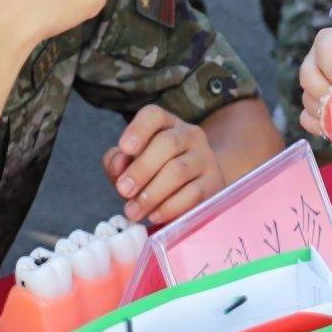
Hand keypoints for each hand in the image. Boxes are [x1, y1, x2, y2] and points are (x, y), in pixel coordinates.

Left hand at [102, 104, 225, 224]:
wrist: (198, 184)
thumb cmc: (155, 171)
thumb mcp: (132, 162)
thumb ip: (118, 162)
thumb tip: (118, 166)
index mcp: (166, 124)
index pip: (154, 115)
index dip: (139, 129)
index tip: (125, 148)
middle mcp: (189, 135)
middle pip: (167, 143)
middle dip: (142, 169)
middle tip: (123, 191)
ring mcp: (204, 158)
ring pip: (179, 170)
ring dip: (152, 193)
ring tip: (133, 211)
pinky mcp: (213, 183)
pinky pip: (193, 194)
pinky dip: (170, 207)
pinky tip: (154, 215)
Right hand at [296, 27, 331, 136]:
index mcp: (330, 40)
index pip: (324, 54)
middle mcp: (315, 60)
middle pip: (308, 77)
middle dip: (328, 95)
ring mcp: (312, 84)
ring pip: (307, 99)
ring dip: (326, 112)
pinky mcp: (313, 104)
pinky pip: (306, 118)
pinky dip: (320, 126)